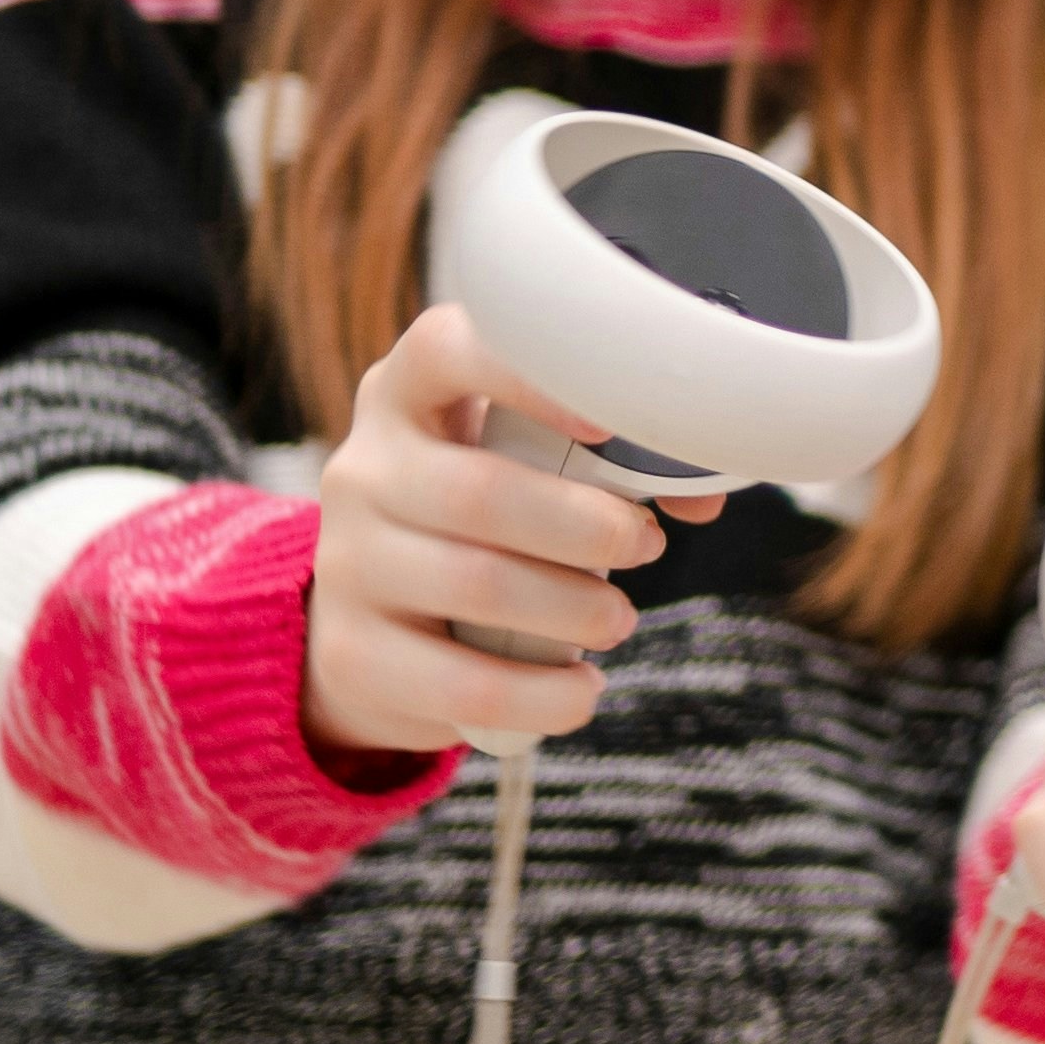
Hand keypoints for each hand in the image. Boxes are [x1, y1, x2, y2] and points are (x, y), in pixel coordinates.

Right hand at [304, 302, 730, 761]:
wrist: (380, 622)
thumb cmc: (484, 519)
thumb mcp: (527, 467)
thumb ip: (606, 460)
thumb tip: (698, 494)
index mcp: (411, 394)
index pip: (447, 349)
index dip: (531, 378)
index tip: (608, 421)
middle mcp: (363, 467)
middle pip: (479, 493)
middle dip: (588, 528)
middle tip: (644, 545)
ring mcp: (347, 561)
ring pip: (477, 585)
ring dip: (576, 609)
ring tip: (616, 618)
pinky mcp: (350, 652)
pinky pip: (461, 682)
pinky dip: (543, 693)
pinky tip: (580, 690)